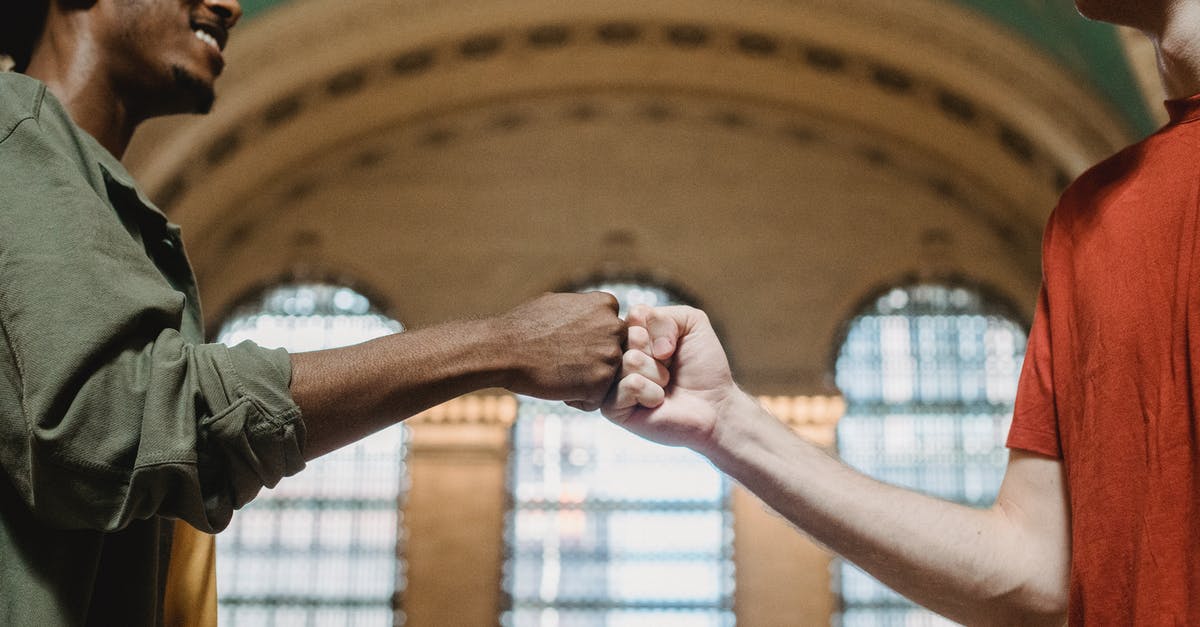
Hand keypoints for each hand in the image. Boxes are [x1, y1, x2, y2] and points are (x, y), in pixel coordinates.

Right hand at [495, 292, 624, 410]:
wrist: (503, 349)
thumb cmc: (524, 326)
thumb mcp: (560, 302)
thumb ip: (586, 309)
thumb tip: (596, 312)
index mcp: (606, 304)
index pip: (611, 331)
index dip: (589, 341)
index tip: (566, 342)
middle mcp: (615, 327)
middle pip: (613, 354)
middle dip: (593, 361)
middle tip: (562, 360)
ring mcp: (610, 355)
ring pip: (607, 378)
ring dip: (586, 382)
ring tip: (558, 373)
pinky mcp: (601, 382)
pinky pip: (596, 400)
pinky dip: (578, 400)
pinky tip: (557, 387)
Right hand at [602, 305, 737, 450]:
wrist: (714, 405)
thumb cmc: (702, 367)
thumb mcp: (692, 324)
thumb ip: (663, 315)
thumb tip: (640, 337)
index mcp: (631, 333)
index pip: (635, 314)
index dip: (661, 329)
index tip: (671, 346)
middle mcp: (618, 355)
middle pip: (630, 335)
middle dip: (658, 351)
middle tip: (669, 367)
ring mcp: (613, 381)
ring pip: (631, 360)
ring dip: (658, 373)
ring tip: (665, 385)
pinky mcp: (613, 408)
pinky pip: (631, 385)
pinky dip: (652, 392)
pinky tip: (658, 401)